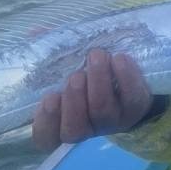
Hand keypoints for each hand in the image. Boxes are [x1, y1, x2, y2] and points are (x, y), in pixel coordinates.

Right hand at [32, 50, 152, 152]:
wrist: (127, 77)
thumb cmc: (86, 72)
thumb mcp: (65, 62)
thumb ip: (49, 51)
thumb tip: (34, 31)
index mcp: (61, 121)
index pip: (46, 138)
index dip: (45, 122)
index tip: (49, 97)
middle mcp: (86, 127)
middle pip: (75, 129)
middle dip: (73, 101)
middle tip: (76, 75)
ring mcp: (113, 121)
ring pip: (103, 112)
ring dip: (98, 83)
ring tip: (97, 56)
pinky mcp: (136, 109)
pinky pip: (132, 98)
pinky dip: (126, 77)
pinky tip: (119, 58)